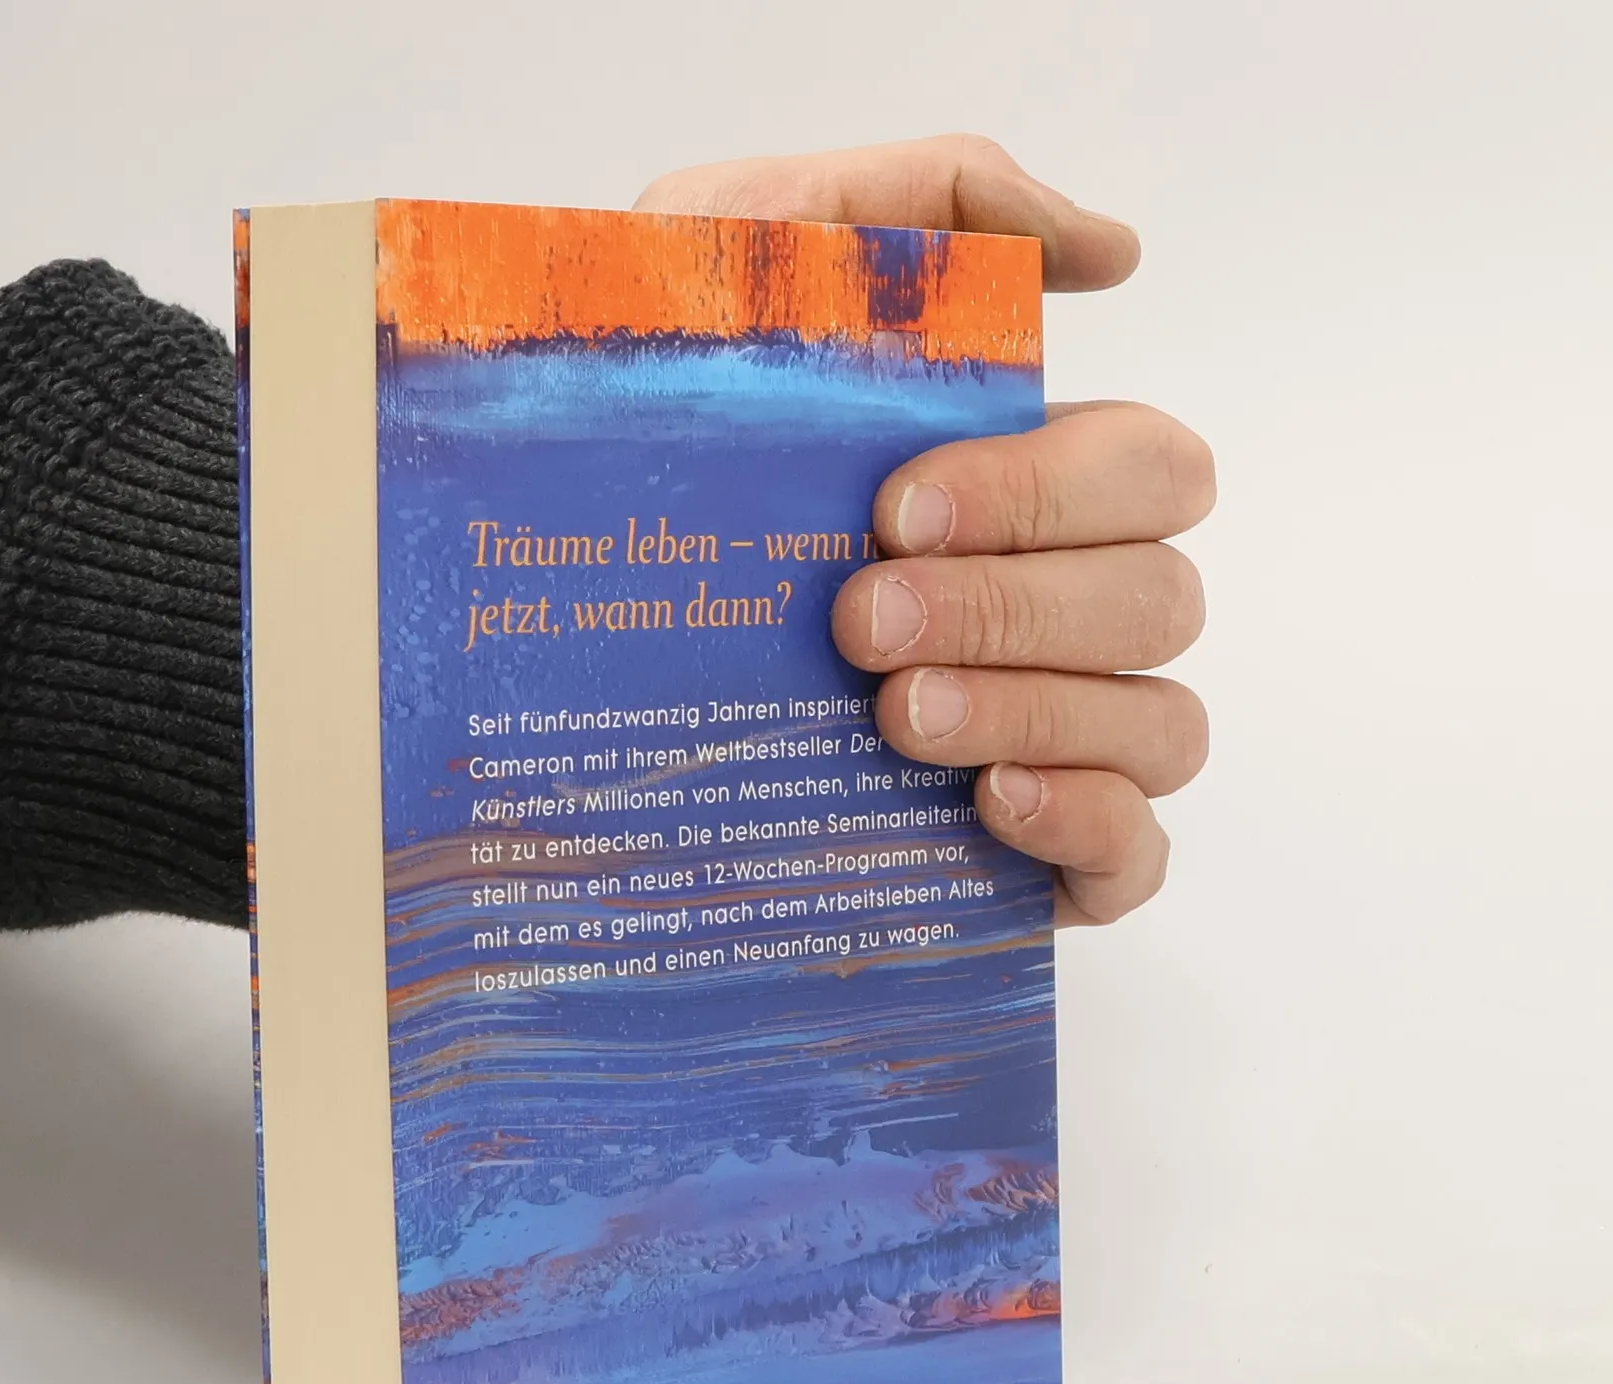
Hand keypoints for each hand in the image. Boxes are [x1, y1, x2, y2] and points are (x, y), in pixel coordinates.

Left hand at [637, 136, 1213, 926]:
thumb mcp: (735, 265)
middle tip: (858, 621)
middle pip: (1158, 595)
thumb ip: (918, 209)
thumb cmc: (638, 445)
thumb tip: (1115, 253)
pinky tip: (985, 801)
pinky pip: (1135, 854)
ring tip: (894, 715)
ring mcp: (1055, 738)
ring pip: (1160, 723)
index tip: (892, 509)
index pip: (1147, 470)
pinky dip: (1088, 823)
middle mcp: (1055, 611)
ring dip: (1040, 708)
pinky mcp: (1031, 860)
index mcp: (1018, 487)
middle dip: (1015, 605)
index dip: (1047, 490)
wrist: (536, 648)